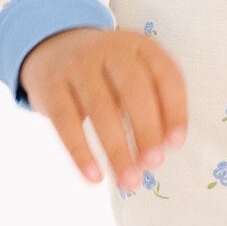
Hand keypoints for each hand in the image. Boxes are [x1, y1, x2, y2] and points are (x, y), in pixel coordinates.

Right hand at [20, 26, 188, 190]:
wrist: (53, 48)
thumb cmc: (107, 72)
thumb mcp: (133, 73)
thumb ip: (153, 101)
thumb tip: (166, 146)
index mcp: (140, 45)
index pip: (165, 75)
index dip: (174, 110)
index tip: (176, 144)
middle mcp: (109, 49)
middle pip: (133, 90)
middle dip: (146, 130)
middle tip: (153, 164)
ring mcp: (77, 65)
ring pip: (100, 109)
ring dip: (117, 149)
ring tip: (129, 180)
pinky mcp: (50, 86)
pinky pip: (65, 122)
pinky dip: (81, 152)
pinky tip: (94, 176)